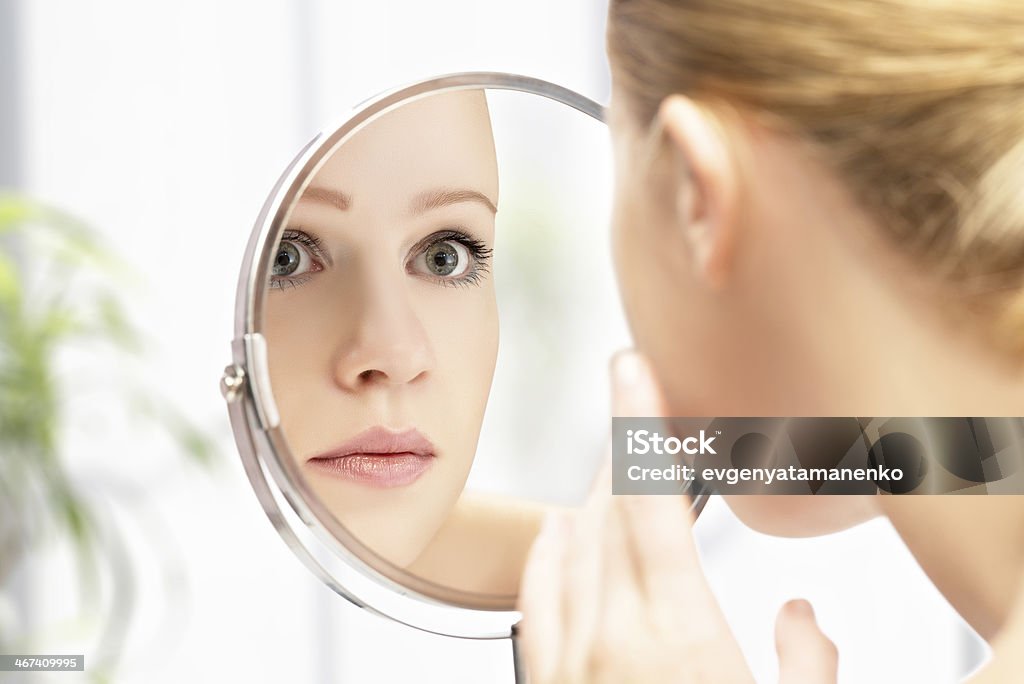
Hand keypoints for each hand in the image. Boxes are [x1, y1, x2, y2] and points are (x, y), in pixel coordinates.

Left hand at [516, 350, 837, 682]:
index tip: (630, 368)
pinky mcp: (546, 681)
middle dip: (626, 456)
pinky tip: (555, 530)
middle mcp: (613, 637)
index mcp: (680, 636)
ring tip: (614, 470)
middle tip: (641, 420)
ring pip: (571, 545)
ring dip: (594, 498)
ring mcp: (570, 660)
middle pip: (610, 512)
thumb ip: (807, 660)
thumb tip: (803, 617)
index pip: (651, 500)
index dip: (638, 422)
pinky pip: (534, 596)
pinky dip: (547, 550)